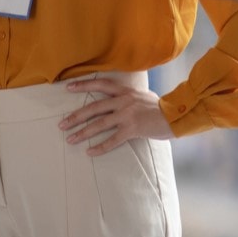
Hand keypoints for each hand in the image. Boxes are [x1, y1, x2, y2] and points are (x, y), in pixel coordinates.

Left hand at [58, 78, 173, 155]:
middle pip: (94, 107)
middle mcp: (123, 101)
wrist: (175, 116)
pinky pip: (112, 140)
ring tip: (70, 139)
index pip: (100, 84)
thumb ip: (127, 96)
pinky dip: (100, 147)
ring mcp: (127, 115)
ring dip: (83, 132)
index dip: (83, 85)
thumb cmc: (159, 107)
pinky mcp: (132, 129)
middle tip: (61, 124)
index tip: (67, 88)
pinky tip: (90, 152)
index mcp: (125, 91)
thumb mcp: (142, 95)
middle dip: (76, 116)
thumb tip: (114, 98)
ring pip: (99, 124)